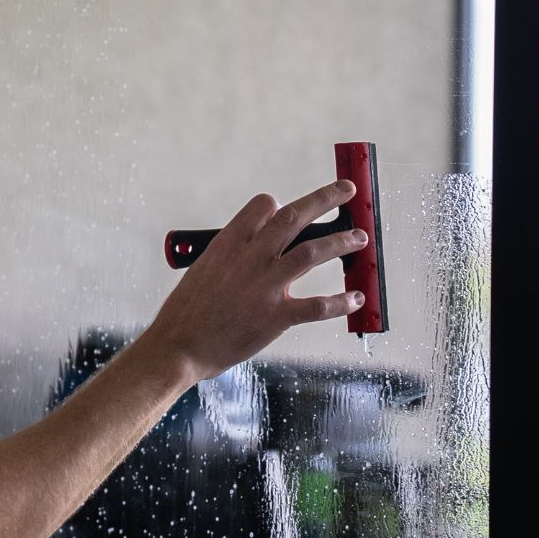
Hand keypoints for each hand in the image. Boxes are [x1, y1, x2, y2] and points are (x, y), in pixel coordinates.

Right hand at [142, 179, 369, 382]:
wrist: (178, 347)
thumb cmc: (186, 313)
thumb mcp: (203, 270)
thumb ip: (231, 258)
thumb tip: (250, 252)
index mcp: (228, 243)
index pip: (263, 206)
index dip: (281, 204)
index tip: (292, 207)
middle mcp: (250, 258)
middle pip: (294, 217)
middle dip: (325, 199)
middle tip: (346, 190)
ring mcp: (264, 286)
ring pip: (311, 253)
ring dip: (340, 242)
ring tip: (360, 238)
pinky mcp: (275, 317)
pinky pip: (317, 305)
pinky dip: (341, 301)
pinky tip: (356, 298)